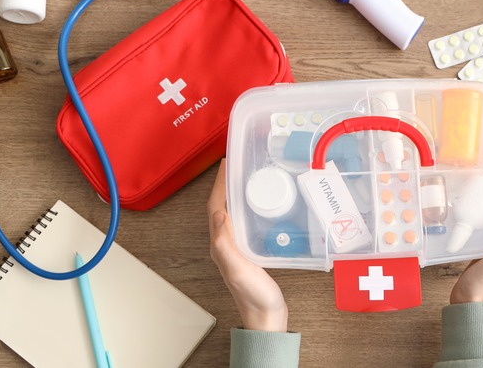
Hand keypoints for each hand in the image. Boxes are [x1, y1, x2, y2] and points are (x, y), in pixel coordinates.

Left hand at [208, 159, 288, 331]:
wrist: (267, 318)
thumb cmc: (254, 296)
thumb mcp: (238, 269)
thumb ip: (225, 244)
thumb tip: (218, 214)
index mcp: (220, 244)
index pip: (215, 206)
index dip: (219, 184)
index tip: (227, 163)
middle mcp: (225, 243)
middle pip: (221, 206)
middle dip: (226, 183)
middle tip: (237, 164)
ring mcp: (237, 247)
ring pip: (232, 213)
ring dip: (235, 193)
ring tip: (247, 177)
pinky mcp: (250, 251)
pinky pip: (245, 222)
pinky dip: (248, 208)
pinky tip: (261, 204)